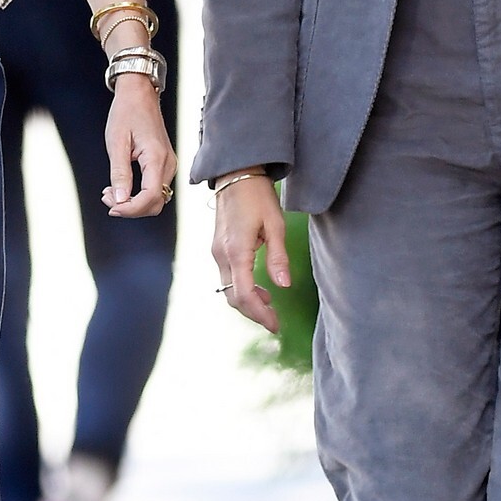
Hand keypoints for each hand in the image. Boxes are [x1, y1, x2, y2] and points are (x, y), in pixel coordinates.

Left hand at [101, 75, 176, 216]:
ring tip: (111, 192)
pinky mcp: (164, 164)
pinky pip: (155, 189)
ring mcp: (168, 165)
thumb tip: (120, 200)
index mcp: (157, 158)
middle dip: (131, 208)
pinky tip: (121, 188)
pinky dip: (139, 195)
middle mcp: (168, 164)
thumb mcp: (117, 143)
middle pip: (156, 203)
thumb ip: (119, 173)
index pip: (150, 197)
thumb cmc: (126, 113)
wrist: (139, 94)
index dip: (131, 209)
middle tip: (107, 197)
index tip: (111, 207)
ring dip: (134, 203)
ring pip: (156, 199)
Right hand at [211, 173, 289, 332]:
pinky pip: (228, 277)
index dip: (259, 314)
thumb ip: (278, 256)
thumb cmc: (258, 196)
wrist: (235, 174)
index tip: (275, 325)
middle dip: (253, 313)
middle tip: (275, 322)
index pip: (244, 294)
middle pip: (233, 296)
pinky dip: (242, 289)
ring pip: (228, 288)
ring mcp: (217, 252)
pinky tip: (260, 289)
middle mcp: (221, 255)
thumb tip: (283, 285)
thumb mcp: (275, 224)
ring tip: (270, 306)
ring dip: (247, 302)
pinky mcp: (219, 248)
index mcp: (236, 252)